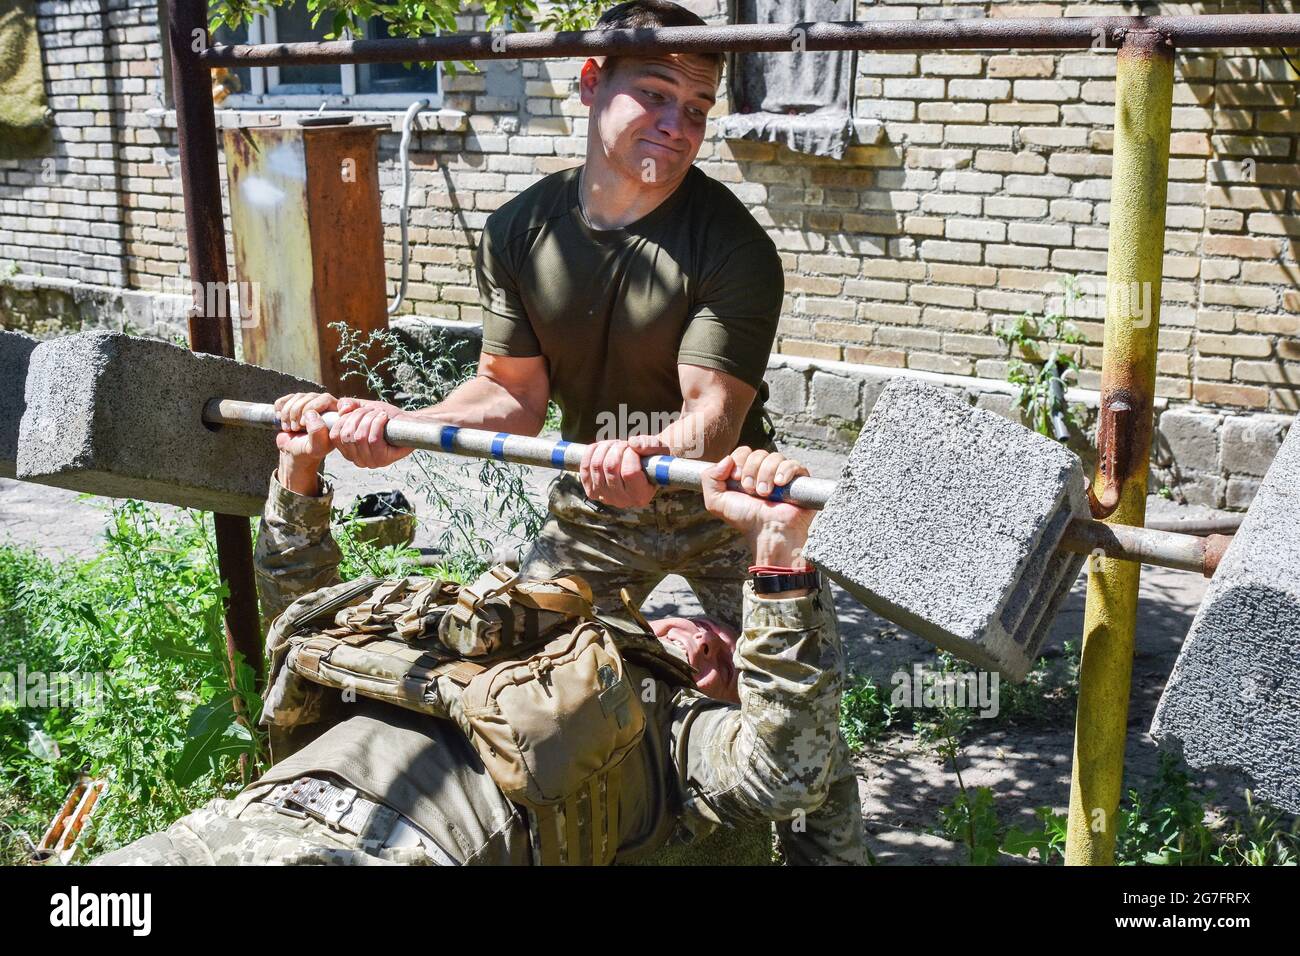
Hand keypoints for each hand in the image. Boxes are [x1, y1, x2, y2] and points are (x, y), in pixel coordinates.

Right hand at [274, 405, 331, 496]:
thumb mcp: (316, 448)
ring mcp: (309, 402)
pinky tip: (283, 421)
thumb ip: (318, 433)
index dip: (316, 406)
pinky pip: (285, 400)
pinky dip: (280, 411)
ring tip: (291, 428)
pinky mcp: (294, 403)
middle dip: (299, 412)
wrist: (294, 452)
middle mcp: (324, 405)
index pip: (328, 399)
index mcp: (335, 415)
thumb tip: (310, 413)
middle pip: (311, 397)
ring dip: (288, 414)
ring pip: (297, 397)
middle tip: (296, 428)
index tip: (305, 423)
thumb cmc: (309, 451)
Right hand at [329, 397, 412, 468]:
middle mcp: (357, 459)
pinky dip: (377, 423)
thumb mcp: (363, 408)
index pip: (335, 436)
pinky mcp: (384, 459)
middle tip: (371, 411)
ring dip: (369, 419)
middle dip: (358, 416)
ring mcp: (371, 462)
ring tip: (379, 414)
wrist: (409, 422)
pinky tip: (383, 418)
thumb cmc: (386, 416)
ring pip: (360, 437)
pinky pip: (373, 440)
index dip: (345, 419)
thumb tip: (342, 410)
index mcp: (349, 451)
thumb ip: (348, 405)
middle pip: (347, 436)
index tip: (358, 411)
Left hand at [579, 436, 663, 509]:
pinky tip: (602, 447)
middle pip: (610, 467)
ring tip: (615, 445)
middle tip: (625, 445)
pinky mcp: (591, 490)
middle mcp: (621, 500)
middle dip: (617, 448)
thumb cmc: (652, 459)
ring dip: (605, 447)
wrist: (639, 468)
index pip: (629, 472)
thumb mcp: (660, 450)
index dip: (630, 454)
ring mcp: (604, 496)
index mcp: (641, 495)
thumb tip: (633, 443)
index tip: (634, 449)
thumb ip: (651, 445)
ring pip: (596, 464)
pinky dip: (592, 452)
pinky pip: (585, 467)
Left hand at [700, 447, 813, 567]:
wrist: (767, 532)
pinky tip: (780, 484)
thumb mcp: (716, 501)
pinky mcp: (799, 480)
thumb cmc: (745, 519)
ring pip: (775, 457)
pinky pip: (794, 464)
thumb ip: (709, 478)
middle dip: (751, 470)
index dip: (739, 462)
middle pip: (758, 453)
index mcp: (747, 472)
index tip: (737, 480)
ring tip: (764, 493)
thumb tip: (726, 459)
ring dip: (766, 474)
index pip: (743, 452)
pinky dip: (785, 471)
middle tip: (751, 490)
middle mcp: (765, 471)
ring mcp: (782, 474)